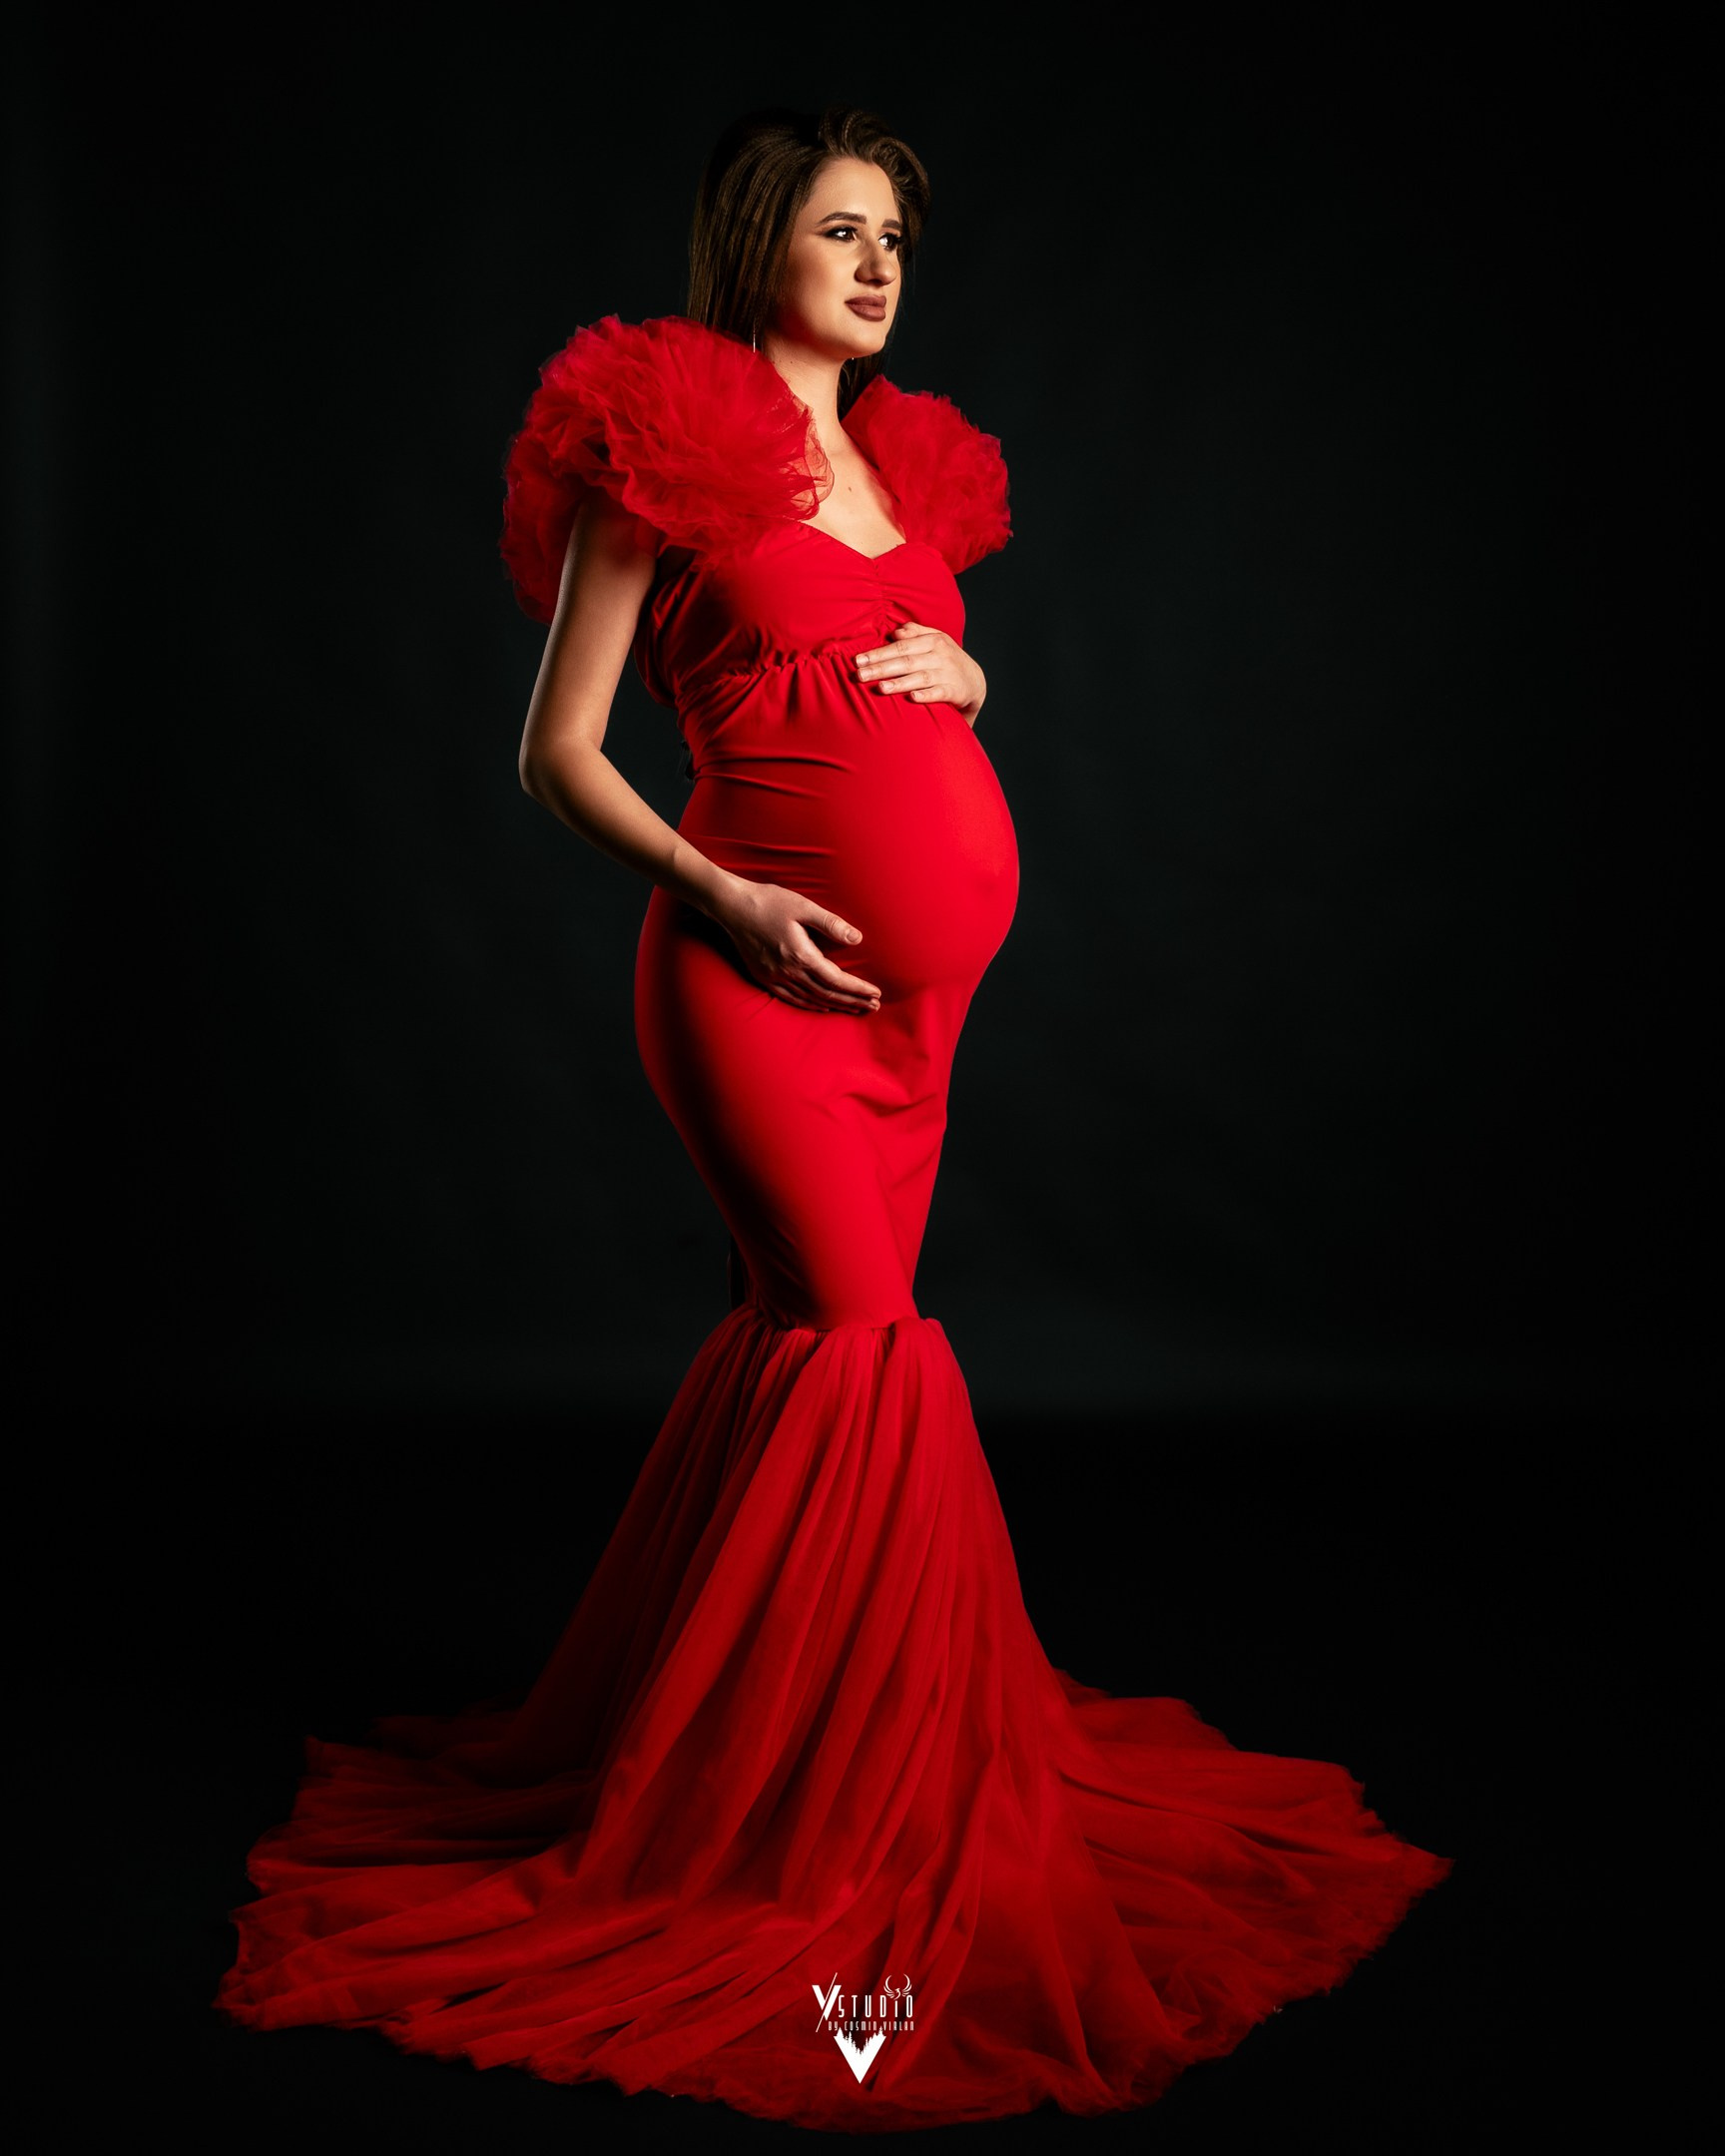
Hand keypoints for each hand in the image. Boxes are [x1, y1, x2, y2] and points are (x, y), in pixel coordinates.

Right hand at [714, 879, 882, 1014]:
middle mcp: (788, 971)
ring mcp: (774, 977)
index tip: (875, 994)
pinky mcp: (763, 977)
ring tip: (855, 1009)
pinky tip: (823, 1006)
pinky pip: (791, 998)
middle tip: (873, 1007)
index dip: (858, 989)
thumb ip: (831, 924)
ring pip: (811, 999)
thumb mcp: (804, 907)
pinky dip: (810, 1004)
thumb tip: (857, 939)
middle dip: (852, 1001)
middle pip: (827, 994)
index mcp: (801, 955)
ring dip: (835, 1005)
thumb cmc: (769, 902)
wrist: (732, 906)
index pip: (837, 980)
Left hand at [854, 621, 985, 722]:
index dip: (878, 653)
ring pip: (920, 677)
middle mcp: (940, 655)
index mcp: (932, 640)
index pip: (900, 646)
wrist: (975, 681)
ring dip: (900, 683)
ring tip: (880, 688)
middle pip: (906, 661)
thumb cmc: (946, 659)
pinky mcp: (955, 691)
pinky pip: (939, 693)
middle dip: (881, 668)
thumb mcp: (935, 641)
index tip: (858, 660)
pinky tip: (912, 698)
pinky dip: (926, 695)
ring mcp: (948, 673)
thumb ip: (915, 633)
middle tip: (860, 675)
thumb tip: (895, 632)